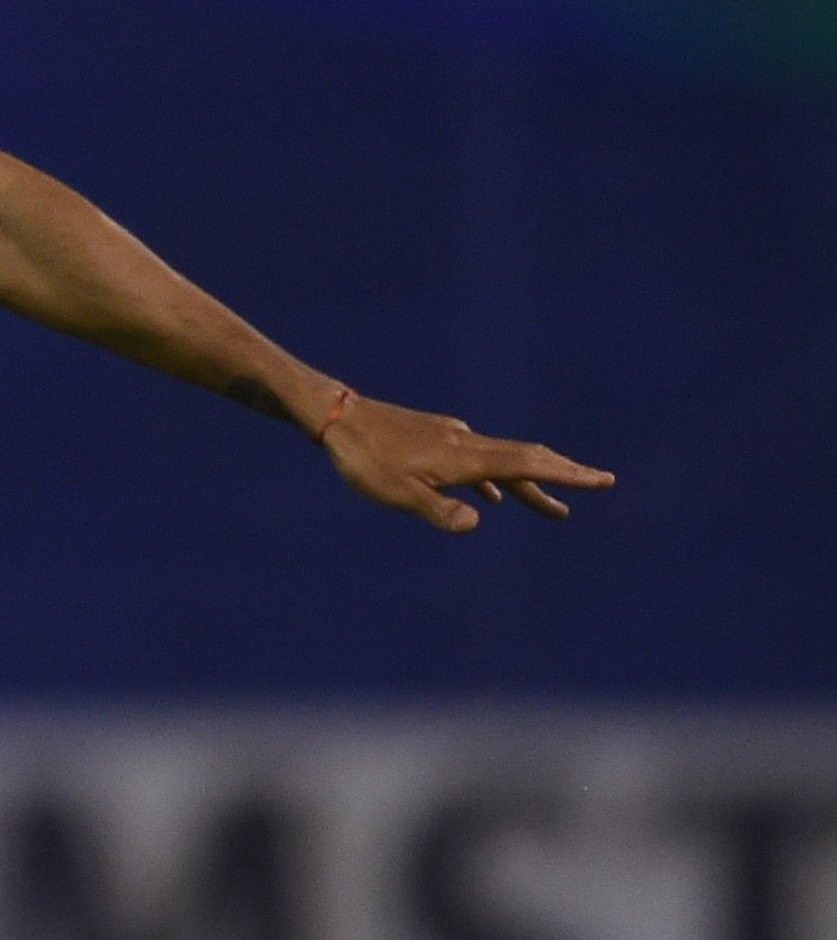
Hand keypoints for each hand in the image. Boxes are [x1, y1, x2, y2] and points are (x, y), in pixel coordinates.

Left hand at [318, 393, 612, 532]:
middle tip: (599, 483)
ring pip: (502, 463)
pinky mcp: (435, 440)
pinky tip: (491, 499)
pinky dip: (493, 481)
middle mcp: (466, 444)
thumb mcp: (396, 494)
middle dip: (563, 475)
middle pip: (526, 459)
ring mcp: (452, 440)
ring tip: (552, 511)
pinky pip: (476, 464)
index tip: (603, 481)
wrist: (337, 418)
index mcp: (464, 458)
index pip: (528, 467)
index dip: (567, 476)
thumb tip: (479, 522)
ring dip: (530, 486)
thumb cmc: (363, 459)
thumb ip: (438, 510)